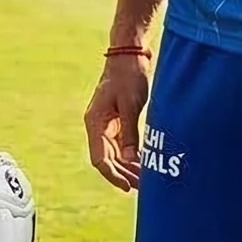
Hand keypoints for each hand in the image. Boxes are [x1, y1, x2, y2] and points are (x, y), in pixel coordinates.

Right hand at [82, 51, 150, 192]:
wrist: (129, 54)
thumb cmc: (128, 75)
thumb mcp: (130, 104)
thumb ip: (129, 133)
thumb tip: (130, 160)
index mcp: (94, 122)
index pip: (99, 158)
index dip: (113, 175)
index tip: (128, 187)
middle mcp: (97, 126)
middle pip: (107, 159)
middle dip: (124, 174)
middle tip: (145, 187)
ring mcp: (107, 125)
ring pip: (115, 155)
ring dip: (129, 168)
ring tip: (147, 179)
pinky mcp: (117, 122)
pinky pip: (122, 145)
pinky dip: (132, 156)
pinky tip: (145, 164)